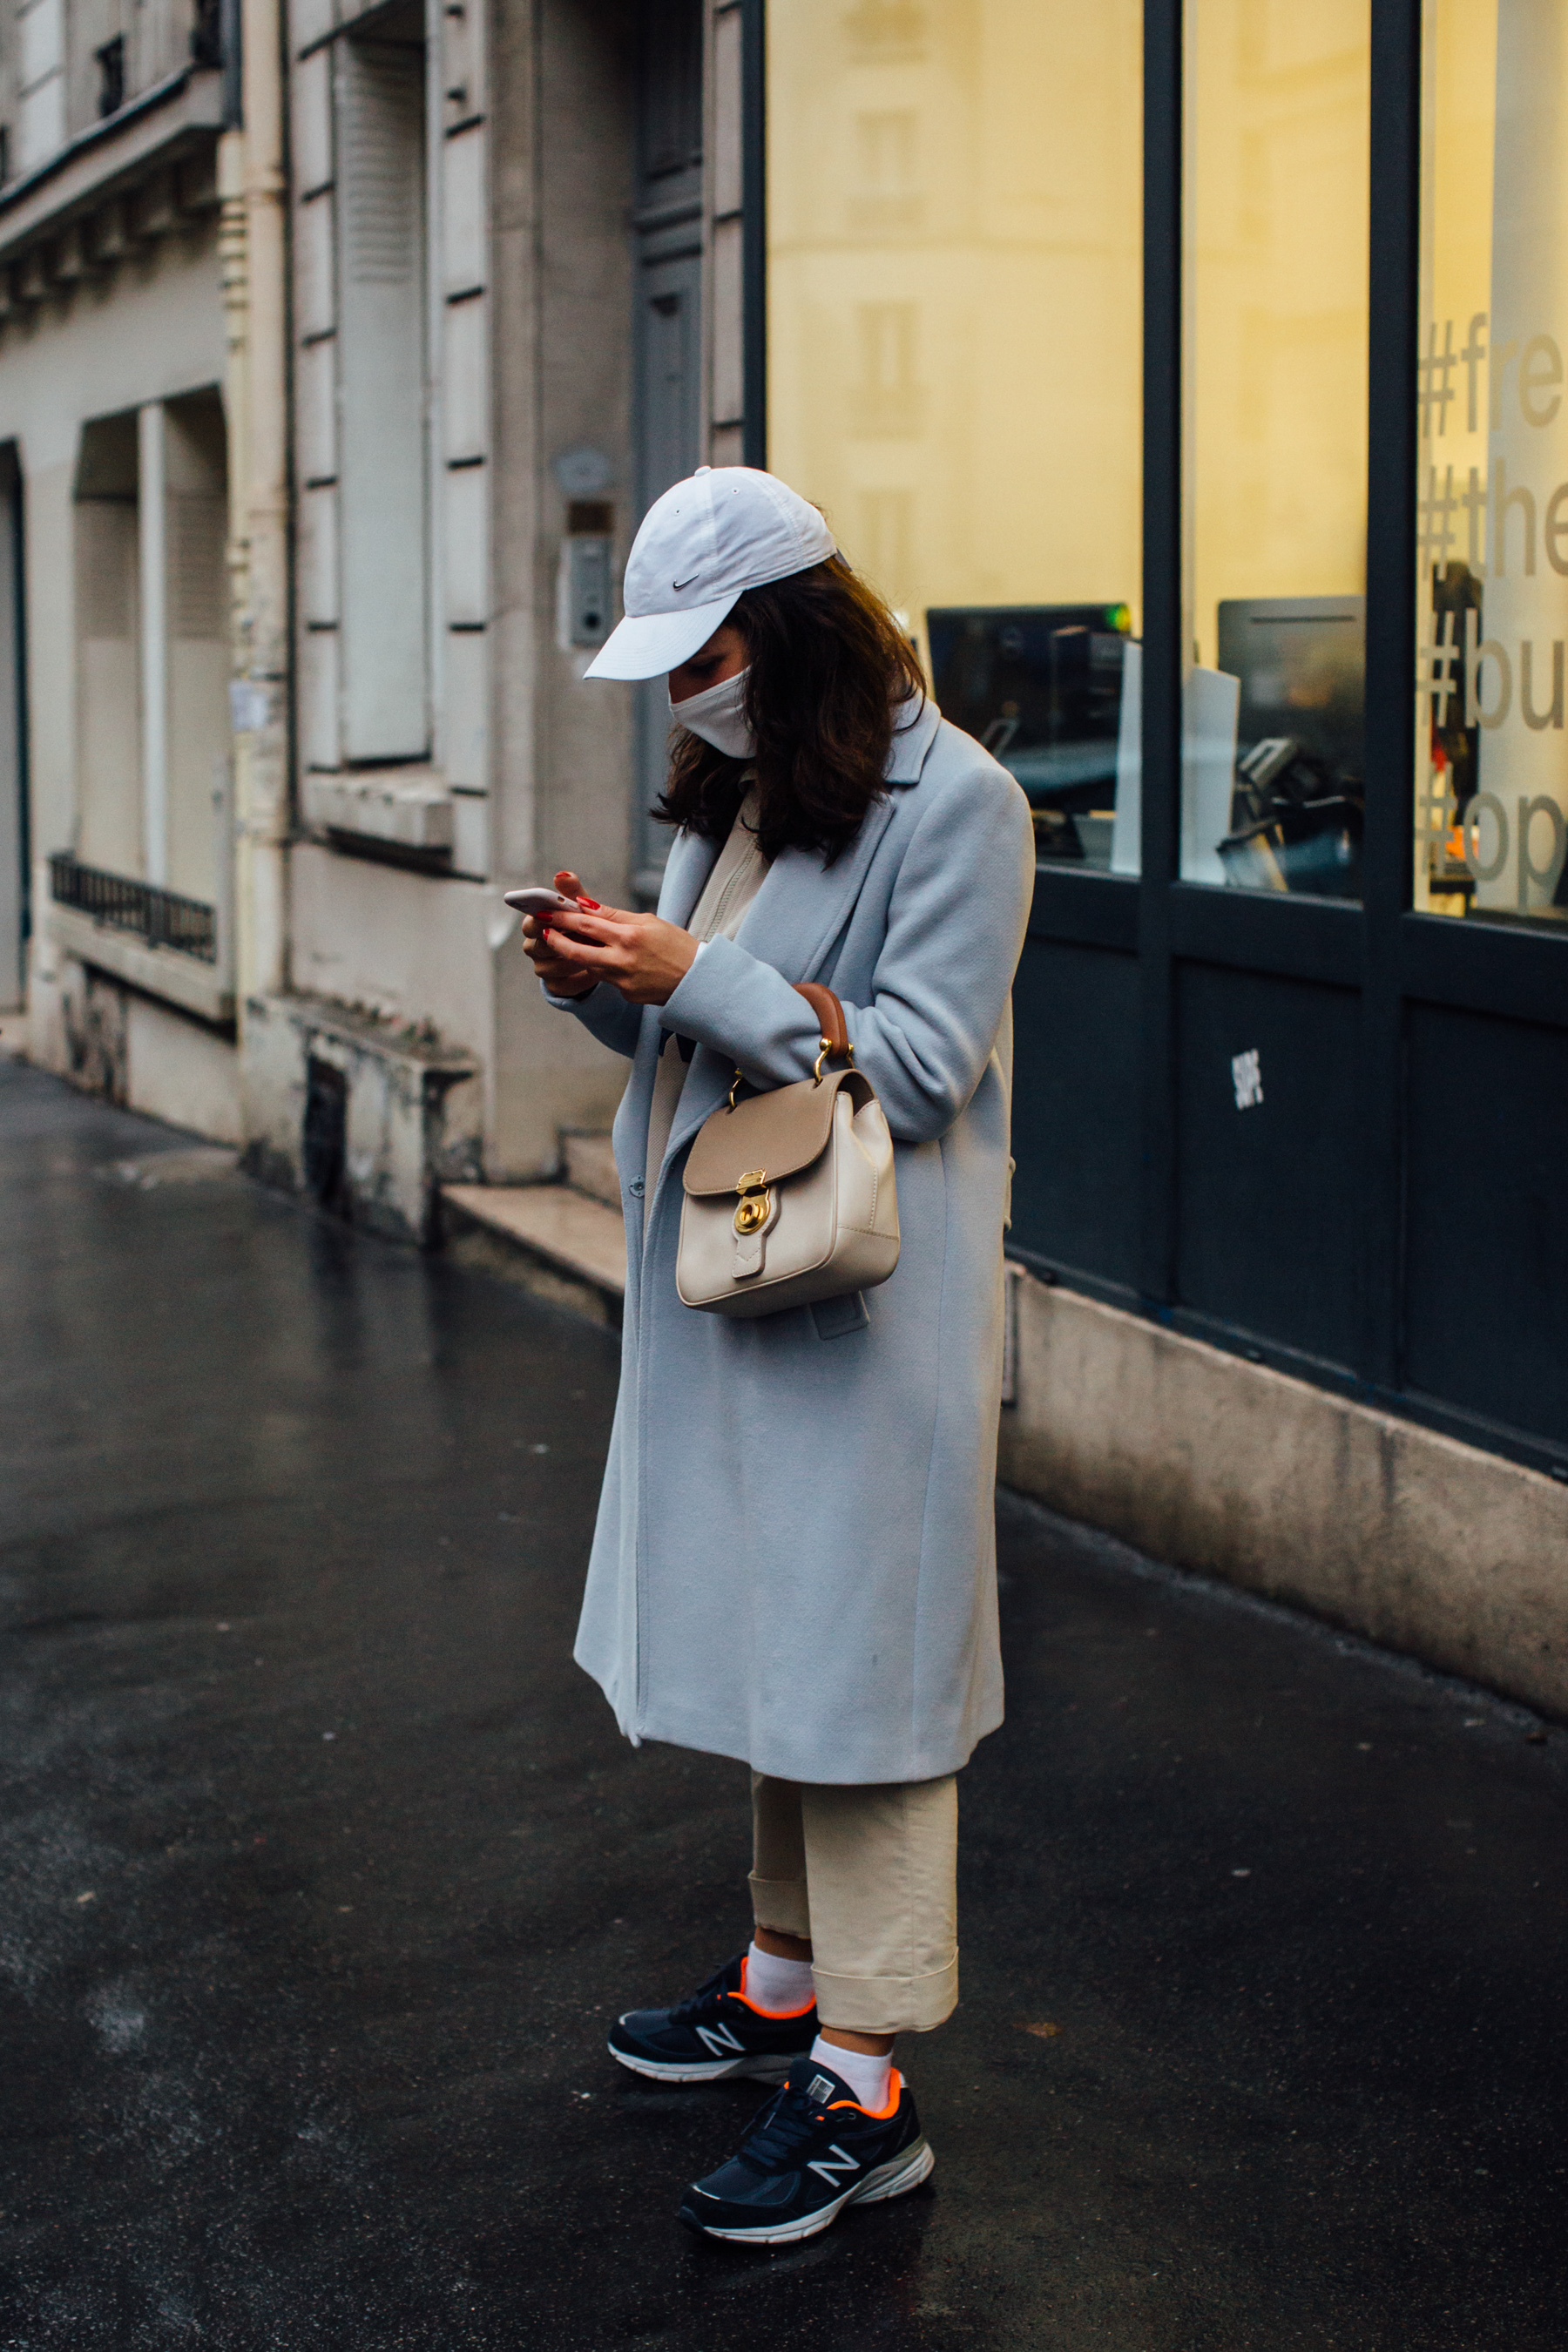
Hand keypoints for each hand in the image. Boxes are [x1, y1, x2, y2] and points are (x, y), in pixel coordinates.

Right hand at [521, 868, 596, 997]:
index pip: (529, 924)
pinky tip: (595, 972)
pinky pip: (561, 985)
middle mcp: (534, 947)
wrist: (599, 955)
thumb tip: (563, 873)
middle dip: (556, 943)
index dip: (540, 923)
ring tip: (591, 956)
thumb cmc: (585, 926)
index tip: (555, 919)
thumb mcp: (581, 909)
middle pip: (535, 947)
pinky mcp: (556, 985)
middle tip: (579, 939)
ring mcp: (543, 967)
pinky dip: (577, 979)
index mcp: (536, 925)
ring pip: (546, 968)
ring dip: (568, 961)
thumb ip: (572, 893)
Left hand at [540, 895, 698, 1007]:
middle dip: (556, 939)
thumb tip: (586, 906)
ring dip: (573, 955)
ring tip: (563, 944)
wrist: (698, 980)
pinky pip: (607, 979)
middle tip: (543, 930)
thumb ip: (615, 916)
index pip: (587, 922)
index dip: (562, 916)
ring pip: (588, 965)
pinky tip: (609, 962)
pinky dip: (603, 968)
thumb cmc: (676, 945)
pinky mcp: (626, 994)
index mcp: (630, 935)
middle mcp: (624, 959)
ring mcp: (624, 980)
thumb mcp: (649, 922)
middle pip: (578, 950)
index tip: (545, 910)